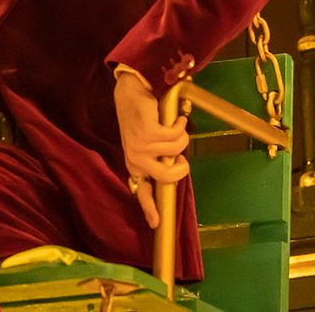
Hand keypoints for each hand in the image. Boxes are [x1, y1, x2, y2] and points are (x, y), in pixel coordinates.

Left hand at [113, 69, 189, 228]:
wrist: (132, 91)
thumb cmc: (142, 116)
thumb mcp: (148, 141)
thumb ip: (159, 157)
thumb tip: (176, 167)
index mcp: (135, 164)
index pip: (143, 191)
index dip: (150, 208)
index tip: (156, 224)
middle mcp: (136, 159)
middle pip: (168, 177)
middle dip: (182, 167)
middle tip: (182, 158)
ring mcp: (141, 147)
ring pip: (178, 150)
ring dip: (181, 135)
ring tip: (173, 125)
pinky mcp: (148, 133)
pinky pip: (177, 136)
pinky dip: (180, 124)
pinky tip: (174, 118)